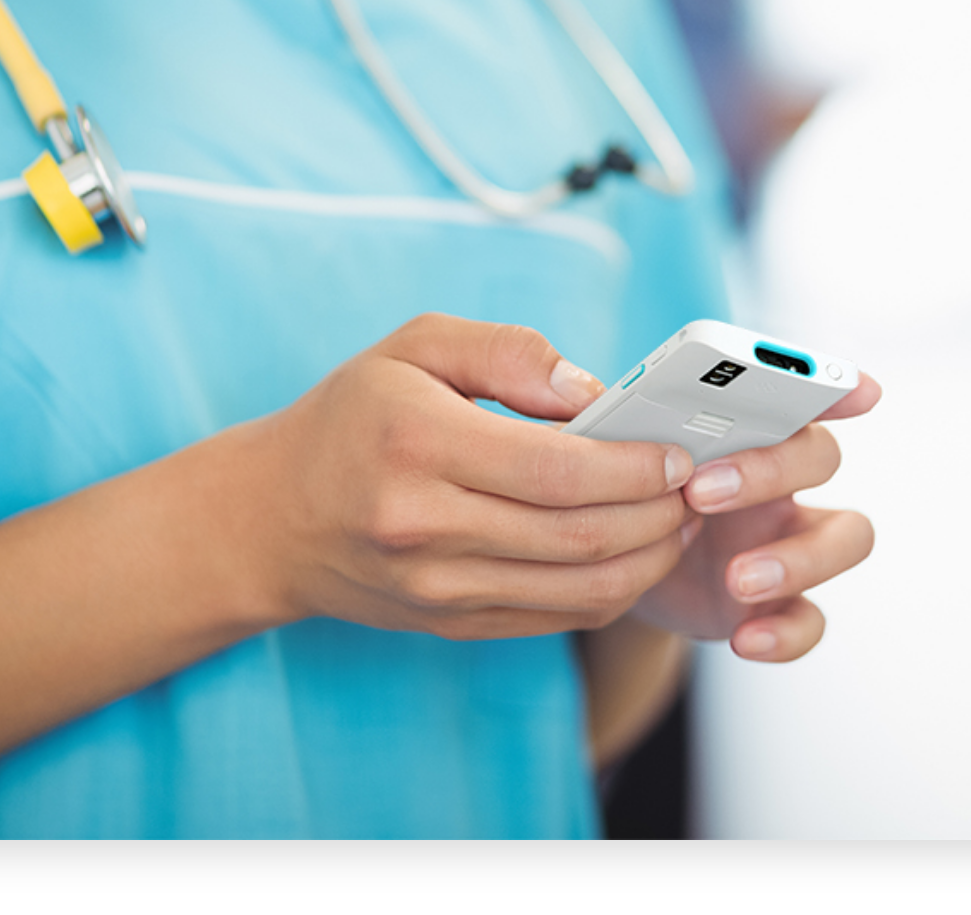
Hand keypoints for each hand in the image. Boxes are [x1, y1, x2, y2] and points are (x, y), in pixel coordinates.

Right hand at [252, 314, 700, 639]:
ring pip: (578, 587)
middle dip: (659, 514)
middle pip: (579, 535)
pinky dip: (611, 590)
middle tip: (700, 487)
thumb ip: (507, 349)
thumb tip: (591, 391)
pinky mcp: (450, 623)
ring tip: (680, 521)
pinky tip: (636, 554)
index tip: (679, 452)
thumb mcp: (414, 346)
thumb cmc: (353, 417)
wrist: (270, 518)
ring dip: (649, 559)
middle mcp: (423, 524)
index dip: (635, 466)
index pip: (557, 468)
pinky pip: (555, 616)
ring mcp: (436, 586)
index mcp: (417, 441)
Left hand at [628, 377, 881, 661]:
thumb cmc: (617, 493)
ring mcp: (787, 542)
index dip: (834, 387)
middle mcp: (780, 480)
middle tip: (701, 493)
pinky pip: (812, 619)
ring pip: (848, 536)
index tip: (860, 391)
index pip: (797, 394)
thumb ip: (609, 424)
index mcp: (742, 428)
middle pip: (821, 456)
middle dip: (771, 469)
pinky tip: (743, 638)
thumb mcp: (609, 455)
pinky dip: (786, 632)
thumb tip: (590, 398)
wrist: (609, 573)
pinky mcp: (777, 604)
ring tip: (739, 578)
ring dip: (800, 557)